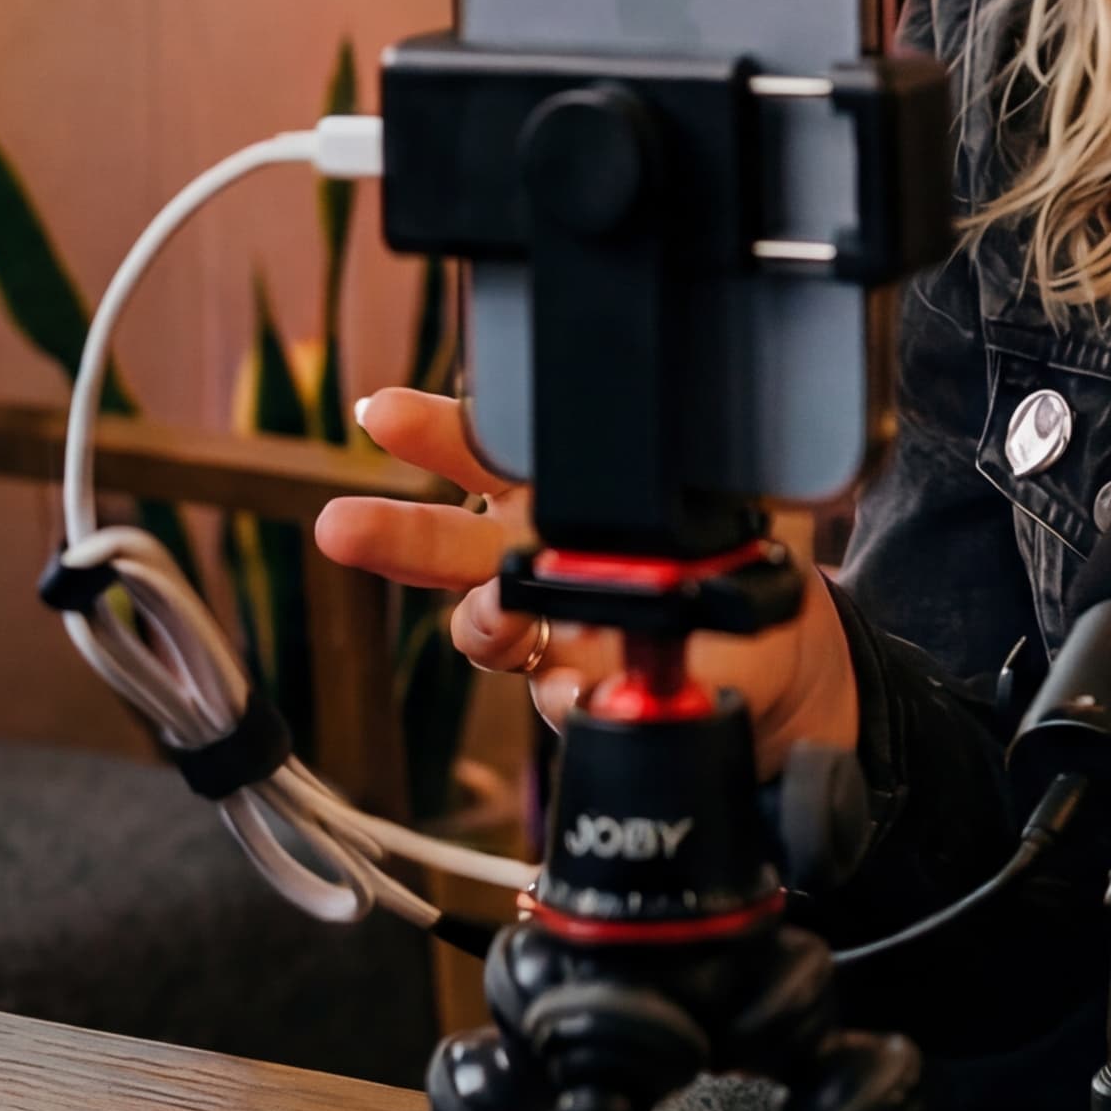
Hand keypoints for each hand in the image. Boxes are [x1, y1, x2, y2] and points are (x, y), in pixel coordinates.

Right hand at [313, 389, 859, 759]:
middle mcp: (534, 558)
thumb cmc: (722, 566)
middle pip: (449, 540)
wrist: (769, 661)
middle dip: (393, 531)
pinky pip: (555, 695)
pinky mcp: (573, 693)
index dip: (434, 432)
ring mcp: (546, 632)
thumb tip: (630, 480)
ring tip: (502, 611)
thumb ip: (661, 509)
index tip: (384, 415)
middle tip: (341, 526)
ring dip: (483, 619)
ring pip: (484, 625)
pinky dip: (568, 690)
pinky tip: (585, 685)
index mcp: (558, 493)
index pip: (487, 451)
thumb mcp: (708, 518)